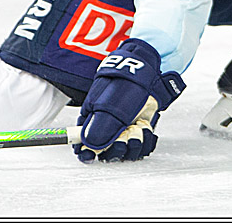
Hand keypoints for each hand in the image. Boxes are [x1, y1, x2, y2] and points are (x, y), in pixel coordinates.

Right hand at [74, 38, 184, 162]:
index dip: (86, 153)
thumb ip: (97, 129)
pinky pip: (142, 147)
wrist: (148, 75)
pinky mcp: (140, 130)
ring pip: (126, 151)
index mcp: (93, 121)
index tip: (91, 156)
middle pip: (107, 153)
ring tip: (137, 128)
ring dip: (134, 144)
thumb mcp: (107, 107)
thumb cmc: (124, 86)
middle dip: (117, 148)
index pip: (84, 145)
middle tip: (123, 136)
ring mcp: (125, 130)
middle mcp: (108, 128)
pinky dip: (146, 141)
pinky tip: (145, 129)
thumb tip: (89, 147)